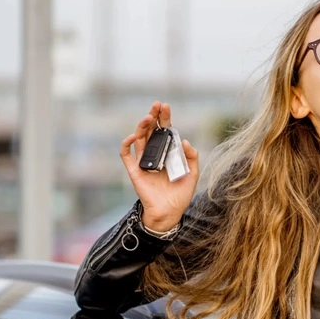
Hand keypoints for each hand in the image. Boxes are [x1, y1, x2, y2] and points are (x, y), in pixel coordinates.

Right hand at [119, 101, 199, 230]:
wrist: (170, 212)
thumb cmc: (181, 194)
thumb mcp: (193, 174)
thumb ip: (192, 157)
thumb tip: (184, 141)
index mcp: (168, 153)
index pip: (164, 131)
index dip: (164, 119)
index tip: (165, 106)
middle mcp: (155, 155)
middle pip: (151, 131)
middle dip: (153, 117)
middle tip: (156, 106)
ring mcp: (144, 162)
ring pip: (139, 139)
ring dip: (142, 126)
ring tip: (148, 117)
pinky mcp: (135, 171)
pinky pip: (126, 155)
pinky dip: (127, 144)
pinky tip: (133, 136)